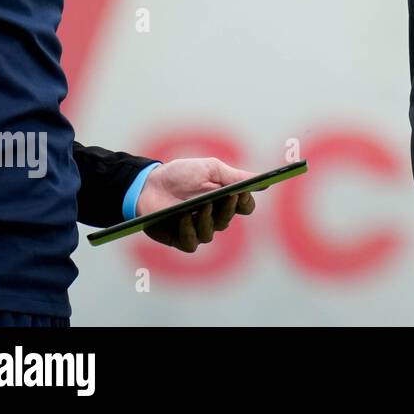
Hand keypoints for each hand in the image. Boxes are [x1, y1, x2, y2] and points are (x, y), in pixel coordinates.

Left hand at [138, 157, 256, 252]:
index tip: (242, 192)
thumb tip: (265, 182)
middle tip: (225, 196)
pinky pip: (192, 243)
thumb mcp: (211, 169)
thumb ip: (236, 177)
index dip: (246, 201)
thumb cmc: (181, 174)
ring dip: (207, 219)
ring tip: (200, 206)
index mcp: (225, 198)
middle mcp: (214, 215)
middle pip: (230, 219)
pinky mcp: (180, 238)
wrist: (148, 183)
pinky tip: (184, 218)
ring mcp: (198, 228)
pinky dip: (189, 231)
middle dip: (228, 208)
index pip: (245, 207)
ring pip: (212, 232)